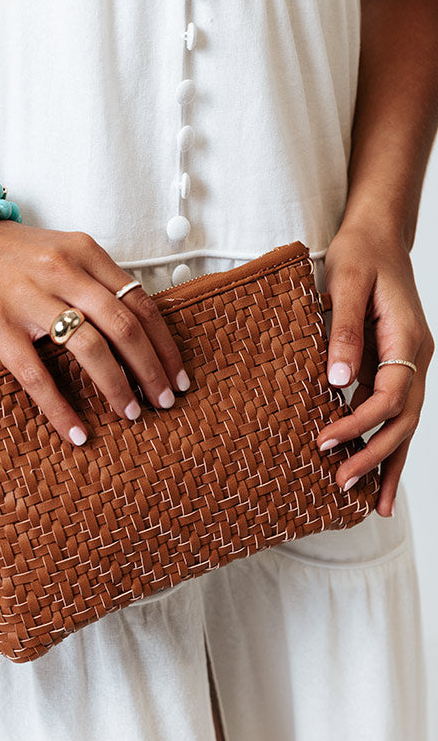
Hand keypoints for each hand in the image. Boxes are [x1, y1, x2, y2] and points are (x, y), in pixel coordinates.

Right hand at [0, 221, 189, 445]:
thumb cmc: (12, 254)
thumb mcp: (63, 254)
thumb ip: (97, 283)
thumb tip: (138, 333)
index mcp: (85, 253)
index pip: (141, 302)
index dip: (165, 344)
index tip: (178, 375)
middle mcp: (63, 271)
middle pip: (124, 326)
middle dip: (151, 369)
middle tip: (164, 401)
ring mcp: (30, 297)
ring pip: (89, 348)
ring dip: (118, 386)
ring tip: (132, 413)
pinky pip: (36, 374)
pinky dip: (60, 408)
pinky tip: (76, 432)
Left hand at [316, 223, 433, 516]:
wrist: (377, 235)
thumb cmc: (359, 254)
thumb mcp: (347, 283)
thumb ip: (344, 332)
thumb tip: (337, 381)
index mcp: (407, 339)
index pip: (389, 396)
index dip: (357, 424)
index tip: (323, 443)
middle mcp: (416, 358)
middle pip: (402, 419)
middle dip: (375, 456)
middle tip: (342, 486)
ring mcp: (410, 365)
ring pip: (405, 424)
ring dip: (388, 462)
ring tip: (373, 505)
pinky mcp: (395, 367)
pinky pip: (393, 412)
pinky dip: (387, 444)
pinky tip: (376, 470)